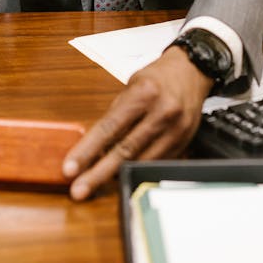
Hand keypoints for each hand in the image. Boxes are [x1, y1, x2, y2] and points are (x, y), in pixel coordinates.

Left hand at [61, 46, 211, 200]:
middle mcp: (162, 113)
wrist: (191, 72)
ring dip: (117, 175)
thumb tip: (95, 146)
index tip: (70, 168)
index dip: (87, 151)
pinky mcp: (183, 143)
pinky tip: (122, 173)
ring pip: (141, 162)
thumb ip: (115, 114)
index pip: (109, 128)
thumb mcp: (131, 85)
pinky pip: (155, 163)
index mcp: (144, 94)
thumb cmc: (157, 78)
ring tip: (95, 182)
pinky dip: (136, 169)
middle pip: (125, 151)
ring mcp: (175, 130)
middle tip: (79, 190)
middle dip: (98, 174)